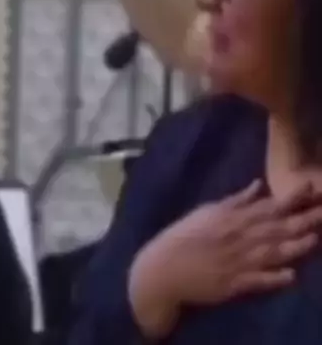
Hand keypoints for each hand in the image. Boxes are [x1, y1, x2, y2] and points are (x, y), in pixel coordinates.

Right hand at [129, 180, 321, 335]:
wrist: (164, 268)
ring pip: (271, 252)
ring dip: (295, 246)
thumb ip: (235, 200)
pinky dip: (273, 278)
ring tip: (315, 239)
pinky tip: (291, 276)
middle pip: (276, 228)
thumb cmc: (184, 236)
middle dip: (303, 220)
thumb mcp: (207, 211)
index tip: (311, 186)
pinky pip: (257, 281)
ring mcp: (237, 261)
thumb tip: (259, 184)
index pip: (268, 206)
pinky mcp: (234, 284)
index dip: (291, 197)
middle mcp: (238, 237)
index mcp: (231, 218)